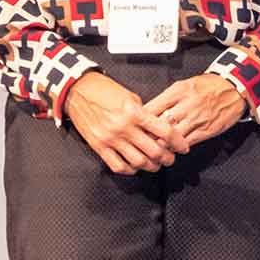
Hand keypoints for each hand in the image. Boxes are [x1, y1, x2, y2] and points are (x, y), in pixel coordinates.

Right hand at [63, 72, 177, 174]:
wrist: (77, 90)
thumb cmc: (103, 90)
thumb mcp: (130, 96)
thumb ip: (144, 112)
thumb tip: (157, 126)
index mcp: (134, 113)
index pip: (164, 131)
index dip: (178, 142)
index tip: (183, 147)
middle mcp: (123, 128)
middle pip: (154, 151)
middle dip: (167, 158)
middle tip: (170, 158)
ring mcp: (110, 139)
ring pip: (138, 162)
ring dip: (151, 166)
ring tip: (155, 164)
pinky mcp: (99, 147)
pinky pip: (118, 166)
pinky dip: (130, 170)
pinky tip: (135, 166)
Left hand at [145, 73, 250, 153]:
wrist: (236, 88)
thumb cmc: (209, 85)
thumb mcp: (185, 84)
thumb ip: (167, 98)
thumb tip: (149, 111)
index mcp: (179, 91)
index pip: (153, 107)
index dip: (140, 119)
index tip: (134, 125)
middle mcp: (187, 104)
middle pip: (160, 124)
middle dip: (148, 134)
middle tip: (139, 141)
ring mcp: (197, 118)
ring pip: (172, 136)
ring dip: (161, 144)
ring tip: (152, 148)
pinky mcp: (207, 130)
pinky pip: (187, 142)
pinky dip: (176, 148)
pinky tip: (170, 149)